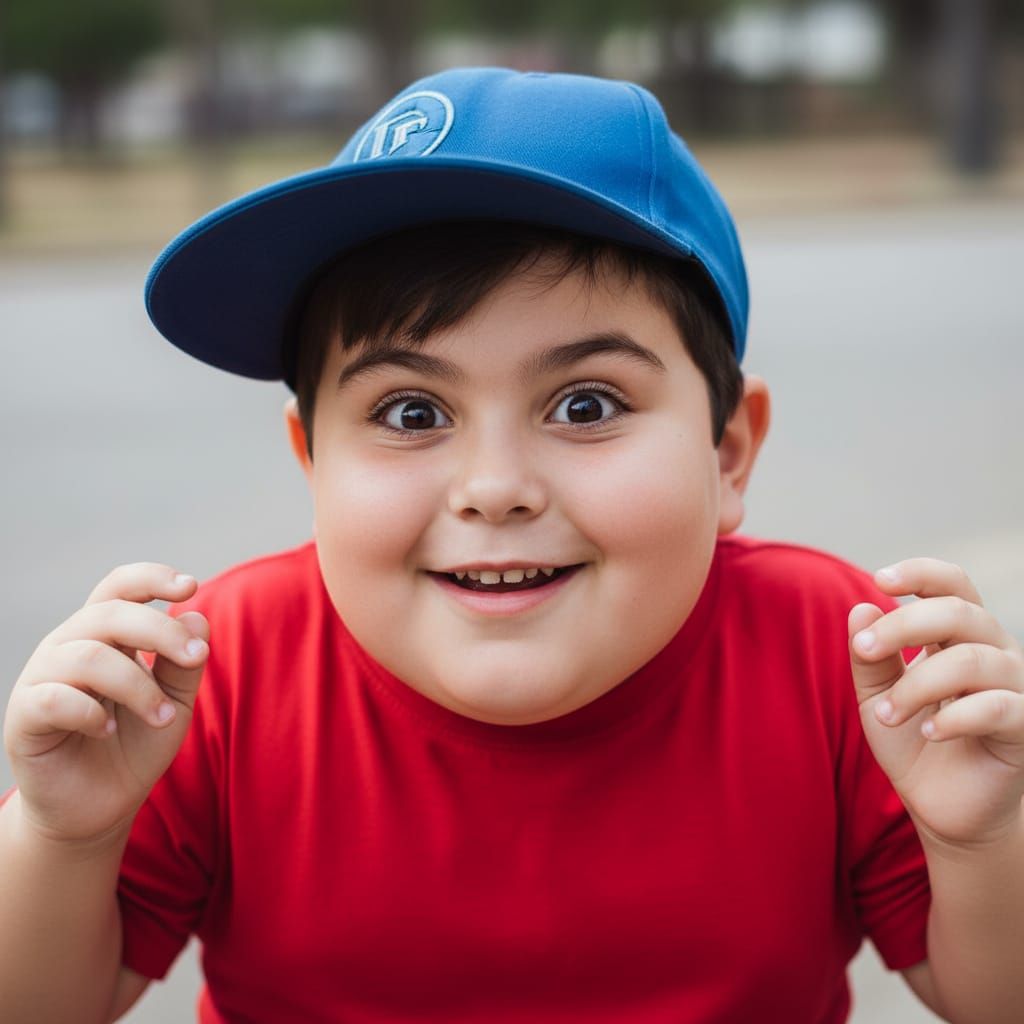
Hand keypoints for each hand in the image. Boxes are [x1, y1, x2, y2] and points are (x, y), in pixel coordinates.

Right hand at [3, 564, 208, 845]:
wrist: (101, 806)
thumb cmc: (136, 745)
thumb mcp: (175, 702)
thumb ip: (185, 663)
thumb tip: (198, 618)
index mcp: (105, 635)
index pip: (119, 587)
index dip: (151, 578)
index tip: (190, 587)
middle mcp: (69, 646)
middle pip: (110, 614)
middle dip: (161, 631)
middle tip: (196, 659)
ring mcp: (42, 678)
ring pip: (88, 656)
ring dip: (138, 685)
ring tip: (162, 717)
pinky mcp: (24, 717)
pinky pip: (53, 698)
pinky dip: (90, 712)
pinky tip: (107, 730)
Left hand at [849, 558, 1023, 848]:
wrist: (943, 807)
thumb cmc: (913, 741)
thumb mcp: (876, 696)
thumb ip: (869, 657)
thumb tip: (860, 608)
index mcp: (960, 635)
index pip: (952, 586)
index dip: (921, 574)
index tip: (879, 580)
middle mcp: (994, 652)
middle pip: (958, 613)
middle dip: (902, 625)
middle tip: (863, 650)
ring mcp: (1015, 689)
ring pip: (972, 661)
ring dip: (917, 685)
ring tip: (885, 715)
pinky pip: (997, 708)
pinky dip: (954, 718)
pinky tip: (929, 733)